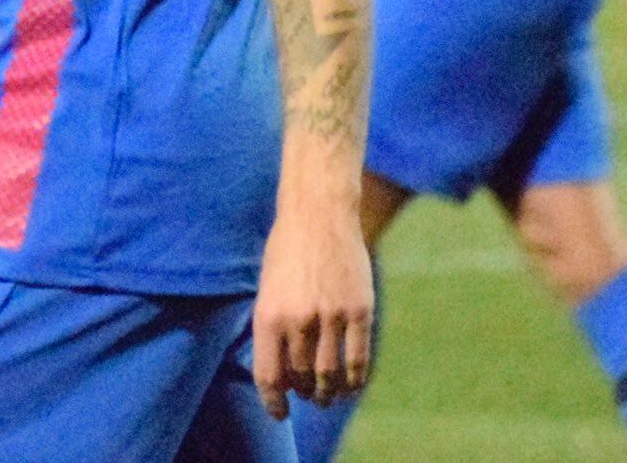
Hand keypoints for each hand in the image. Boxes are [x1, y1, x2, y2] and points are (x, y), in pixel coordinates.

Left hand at [252, 199, 373, 418]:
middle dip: (303, 393)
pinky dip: (354, 380)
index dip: (274, 402)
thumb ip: (274, 329)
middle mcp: (298, 320)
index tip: (281, 413)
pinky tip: (350, 384)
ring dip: (329, 393)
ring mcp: (331, 317)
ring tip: (327, 396)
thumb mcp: (267, 289)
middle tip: (307, 396)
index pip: (269, 376)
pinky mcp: (359, 311)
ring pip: (330, 376)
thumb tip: (282, 371)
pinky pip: (358, 360)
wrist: (318, 213)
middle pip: (301, 378)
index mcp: (268, 315)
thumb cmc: (287, 250)